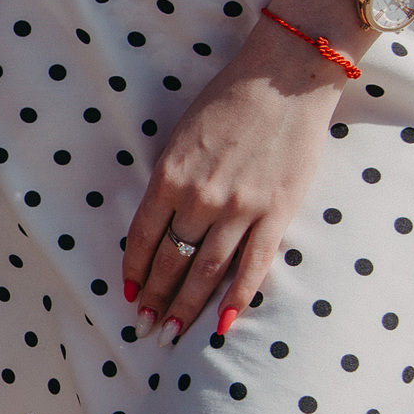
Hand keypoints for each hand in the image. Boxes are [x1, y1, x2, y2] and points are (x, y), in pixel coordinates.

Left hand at [121, 0, 365, 344]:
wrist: (284, 79)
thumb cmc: (229, 101)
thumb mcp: (181, 137)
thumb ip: (170, 181)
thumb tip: (160, 224)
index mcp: (169, 176)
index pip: (142, 238)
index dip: (134, 272)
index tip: (129, 296)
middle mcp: (200, 197)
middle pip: (172, 262)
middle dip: (156, 300)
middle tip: (145, 329)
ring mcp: (240, 208)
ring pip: (207, 271)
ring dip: (187, 308)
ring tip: (173, 334)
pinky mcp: (277, 212)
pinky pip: (254, 266)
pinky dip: (238, 298)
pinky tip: (223, 323)